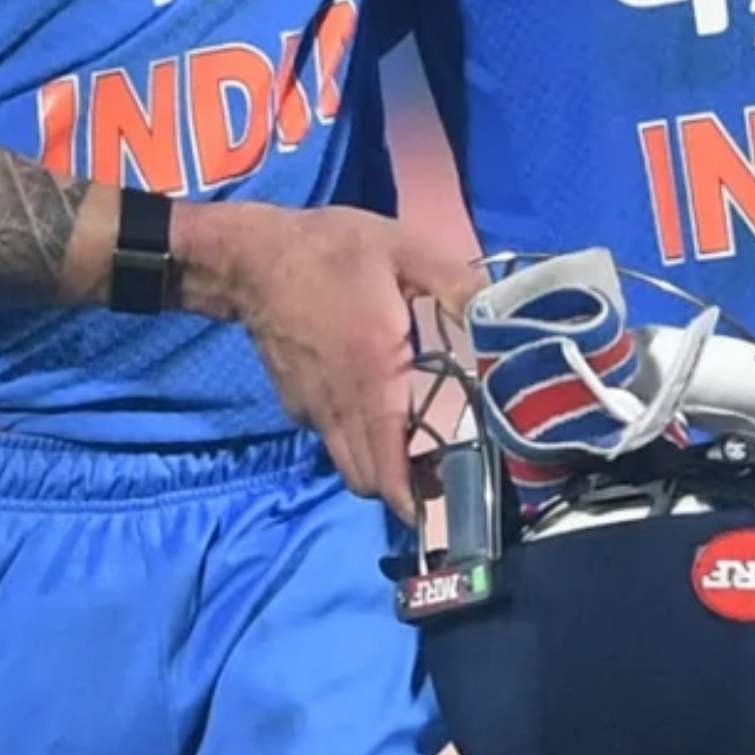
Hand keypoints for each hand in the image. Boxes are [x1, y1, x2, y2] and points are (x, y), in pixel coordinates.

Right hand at [190, 201, 477, 516]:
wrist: (252, 257)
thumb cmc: (332, 251)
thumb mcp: (404, 250)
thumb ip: (456, 285)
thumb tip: (502, 317)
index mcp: (373, 374)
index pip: (386, 463)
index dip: (410, 497)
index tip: (441, 504)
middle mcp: (339, 405)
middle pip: (368, 480)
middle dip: (405, 489)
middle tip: (444, 472)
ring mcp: (313, 409)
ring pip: (348, 465)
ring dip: (381, 471)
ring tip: (419, 452)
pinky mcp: (296, 404)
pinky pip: (332, 441)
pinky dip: (357, 445)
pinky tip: (379, 417)